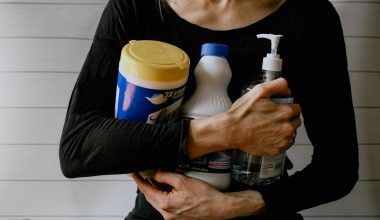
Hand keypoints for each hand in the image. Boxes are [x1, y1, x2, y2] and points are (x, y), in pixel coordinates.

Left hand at [131, 171, 264, 219]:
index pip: (146, 190)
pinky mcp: (178, 217)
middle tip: (143, 173)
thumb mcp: (182, 180)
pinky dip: (163, 195)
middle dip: (146, 184)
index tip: (133, 172)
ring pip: (158, 201)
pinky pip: (166, 204)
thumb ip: (165, 176)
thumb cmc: (204, 195)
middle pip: (150, 196)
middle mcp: (166, 214)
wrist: (219, 207)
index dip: (138, 180)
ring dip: (155, 190)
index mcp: (165, 204)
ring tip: (155, 178)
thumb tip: (155, 174)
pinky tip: (167, 187)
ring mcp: (172, 217)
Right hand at [188, 78, 301, 157]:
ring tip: (269, 127)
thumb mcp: (259, 91)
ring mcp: (282, 140)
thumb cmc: (242, 113)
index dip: (287, 106)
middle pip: (296, 121)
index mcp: (285, 112)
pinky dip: (279, 140)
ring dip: (284, 129)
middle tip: (272, 117)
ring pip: (291, 133)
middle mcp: (287, 127)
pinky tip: (268, 135)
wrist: (231, 131)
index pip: (297, 108)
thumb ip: (278, 85)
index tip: (278, 108)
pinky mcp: (276, 150)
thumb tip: (287, 89)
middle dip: (287, 118)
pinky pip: (285, 144)